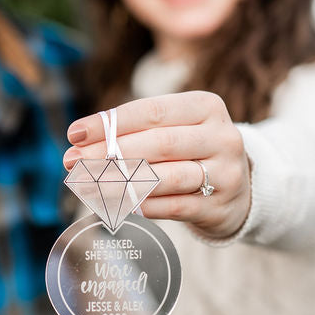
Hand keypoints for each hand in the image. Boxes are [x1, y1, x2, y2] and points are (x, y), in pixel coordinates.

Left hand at [63, 91, 251, 240]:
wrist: (239, 191)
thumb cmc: (190, 152)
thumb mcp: (173, 130)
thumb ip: (133, 132)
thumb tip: (79, 143)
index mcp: (207, 107)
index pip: (152, 111)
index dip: (111, 123)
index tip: (75, 134)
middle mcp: (222, 137)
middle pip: (159, 143)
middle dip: (110, 153)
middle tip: (74, 162)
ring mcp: (225, 173)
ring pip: (167, 177)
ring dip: (121, 181)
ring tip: (88, 184)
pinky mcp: (219, 206)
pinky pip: (174, 207)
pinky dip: (143, 205)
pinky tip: (118, 204)